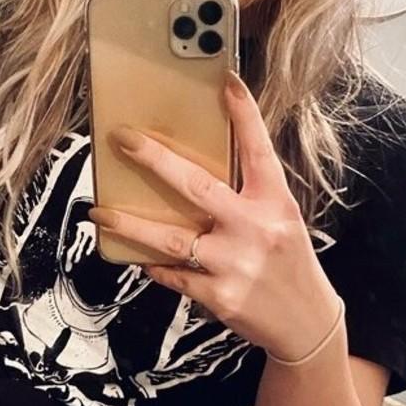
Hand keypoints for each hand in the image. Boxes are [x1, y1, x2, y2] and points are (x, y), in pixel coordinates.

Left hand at [88, 71, 341, 359]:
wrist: (307, 324)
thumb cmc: (288, 264)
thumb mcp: (281, 221)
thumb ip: (248, 195)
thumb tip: (194, 169)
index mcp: (275, 203)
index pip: (259, 151)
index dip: (244, 115)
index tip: (225, 81)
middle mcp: (256, 228)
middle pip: (197, 186)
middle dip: (155, 160)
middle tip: (122, 140)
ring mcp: (236, 264)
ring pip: (170, 238)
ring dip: (129, 224)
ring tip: (98, 210)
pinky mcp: (220, 296)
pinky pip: (173, 274)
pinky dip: (153, 264)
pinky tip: (139, 257)